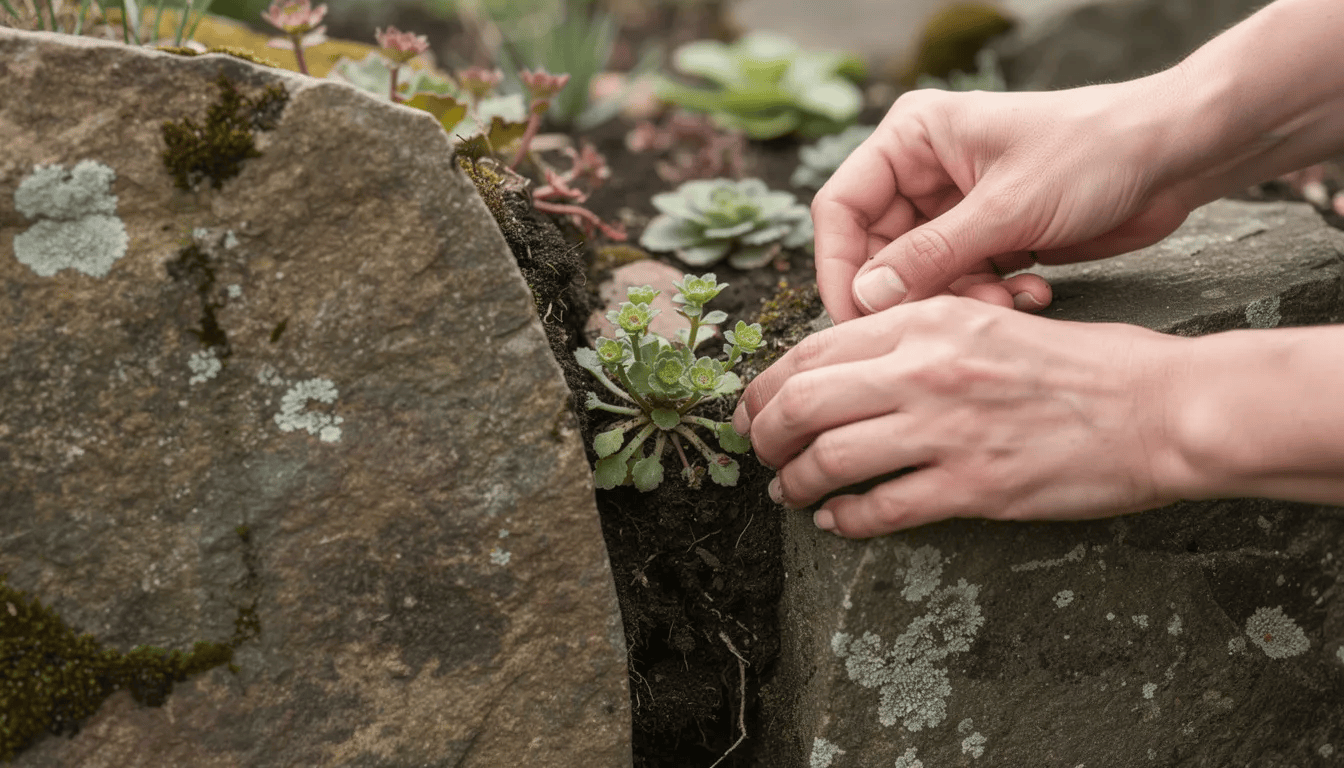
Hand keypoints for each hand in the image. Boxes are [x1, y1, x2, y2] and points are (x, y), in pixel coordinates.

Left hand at [734, 297, 1193, 537]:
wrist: (1160, 408)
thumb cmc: (1083, 363)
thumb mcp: (989, 321)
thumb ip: (916, 338)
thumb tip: (847, 370)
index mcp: (928, 320)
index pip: (812, 350)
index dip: (766, 385)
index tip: (754, 408)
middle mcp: (925, 369)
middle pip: (802, 403)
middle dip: (762, 434)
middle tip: (757, 454)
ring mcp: (946, 430)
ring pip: (828, 459)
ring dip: (794, 482)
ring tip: (789, 493)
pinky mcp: (973, 487)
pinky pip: (880, 508)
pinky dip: (845, 520)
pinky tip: (837, 522)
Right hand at [813, 82, 1198, 321]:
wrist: (1173, 158)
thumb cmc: (1094, 153)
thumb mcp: (1007, 208)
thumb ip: (931, 256)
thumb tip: (867, 295)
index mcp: (912, 139)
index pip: (841, 207)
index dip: (840, 265)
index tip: (858, 316)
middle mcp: (923, 172)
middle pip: (875, 251)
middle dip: (911, 291)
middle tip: (942, 320)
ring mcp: (954, 208)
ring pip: (919, 277)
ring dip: (957, 300)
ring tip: (1005, 300)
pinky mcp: (986, 238)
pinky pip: (959, 285)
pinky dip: (987, 299)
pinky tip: (1031, 292)